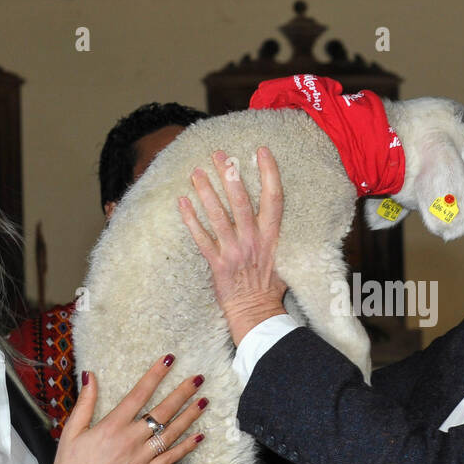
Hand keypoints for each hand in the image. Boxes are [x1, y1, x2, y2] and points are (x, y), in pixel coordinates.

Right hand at [40, 357, 206, 463]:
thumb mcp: (71, 430)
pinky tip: (200, 437)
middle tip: (198, 379)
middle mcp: (130, 439)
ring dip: (190, 416)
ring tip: (204, 401)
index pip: (139, 394)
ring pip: (171, 433)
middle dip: (182, 393)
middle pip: (162, 412)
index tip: (170, 360)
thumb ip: (85, 403)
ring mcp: (141, 458)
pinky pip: (170, 459)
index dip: (156, 375)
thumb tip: (91, 375)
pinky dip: (186, 448)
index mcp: (112, 426)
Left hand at [179, 146, 287, 344]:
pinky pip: (201, 238)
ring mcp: (234, 251)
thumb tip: (272, 213)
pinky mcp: (217, 264)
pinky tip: (182, 203)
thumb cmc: (268, 286)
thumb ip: (274, 234)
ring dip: (207, 192)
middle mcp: (253, 240)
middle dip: (230, 175)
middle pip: (241, 201)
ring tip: (196, 172)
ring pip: (218, 216)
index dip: (269, 173)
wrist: (256, 313)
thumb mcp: (281, 257)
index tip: (261, 151)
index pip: (274, 198)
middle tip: (219, 154)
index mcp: (272, 236)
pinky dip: (191, 220)